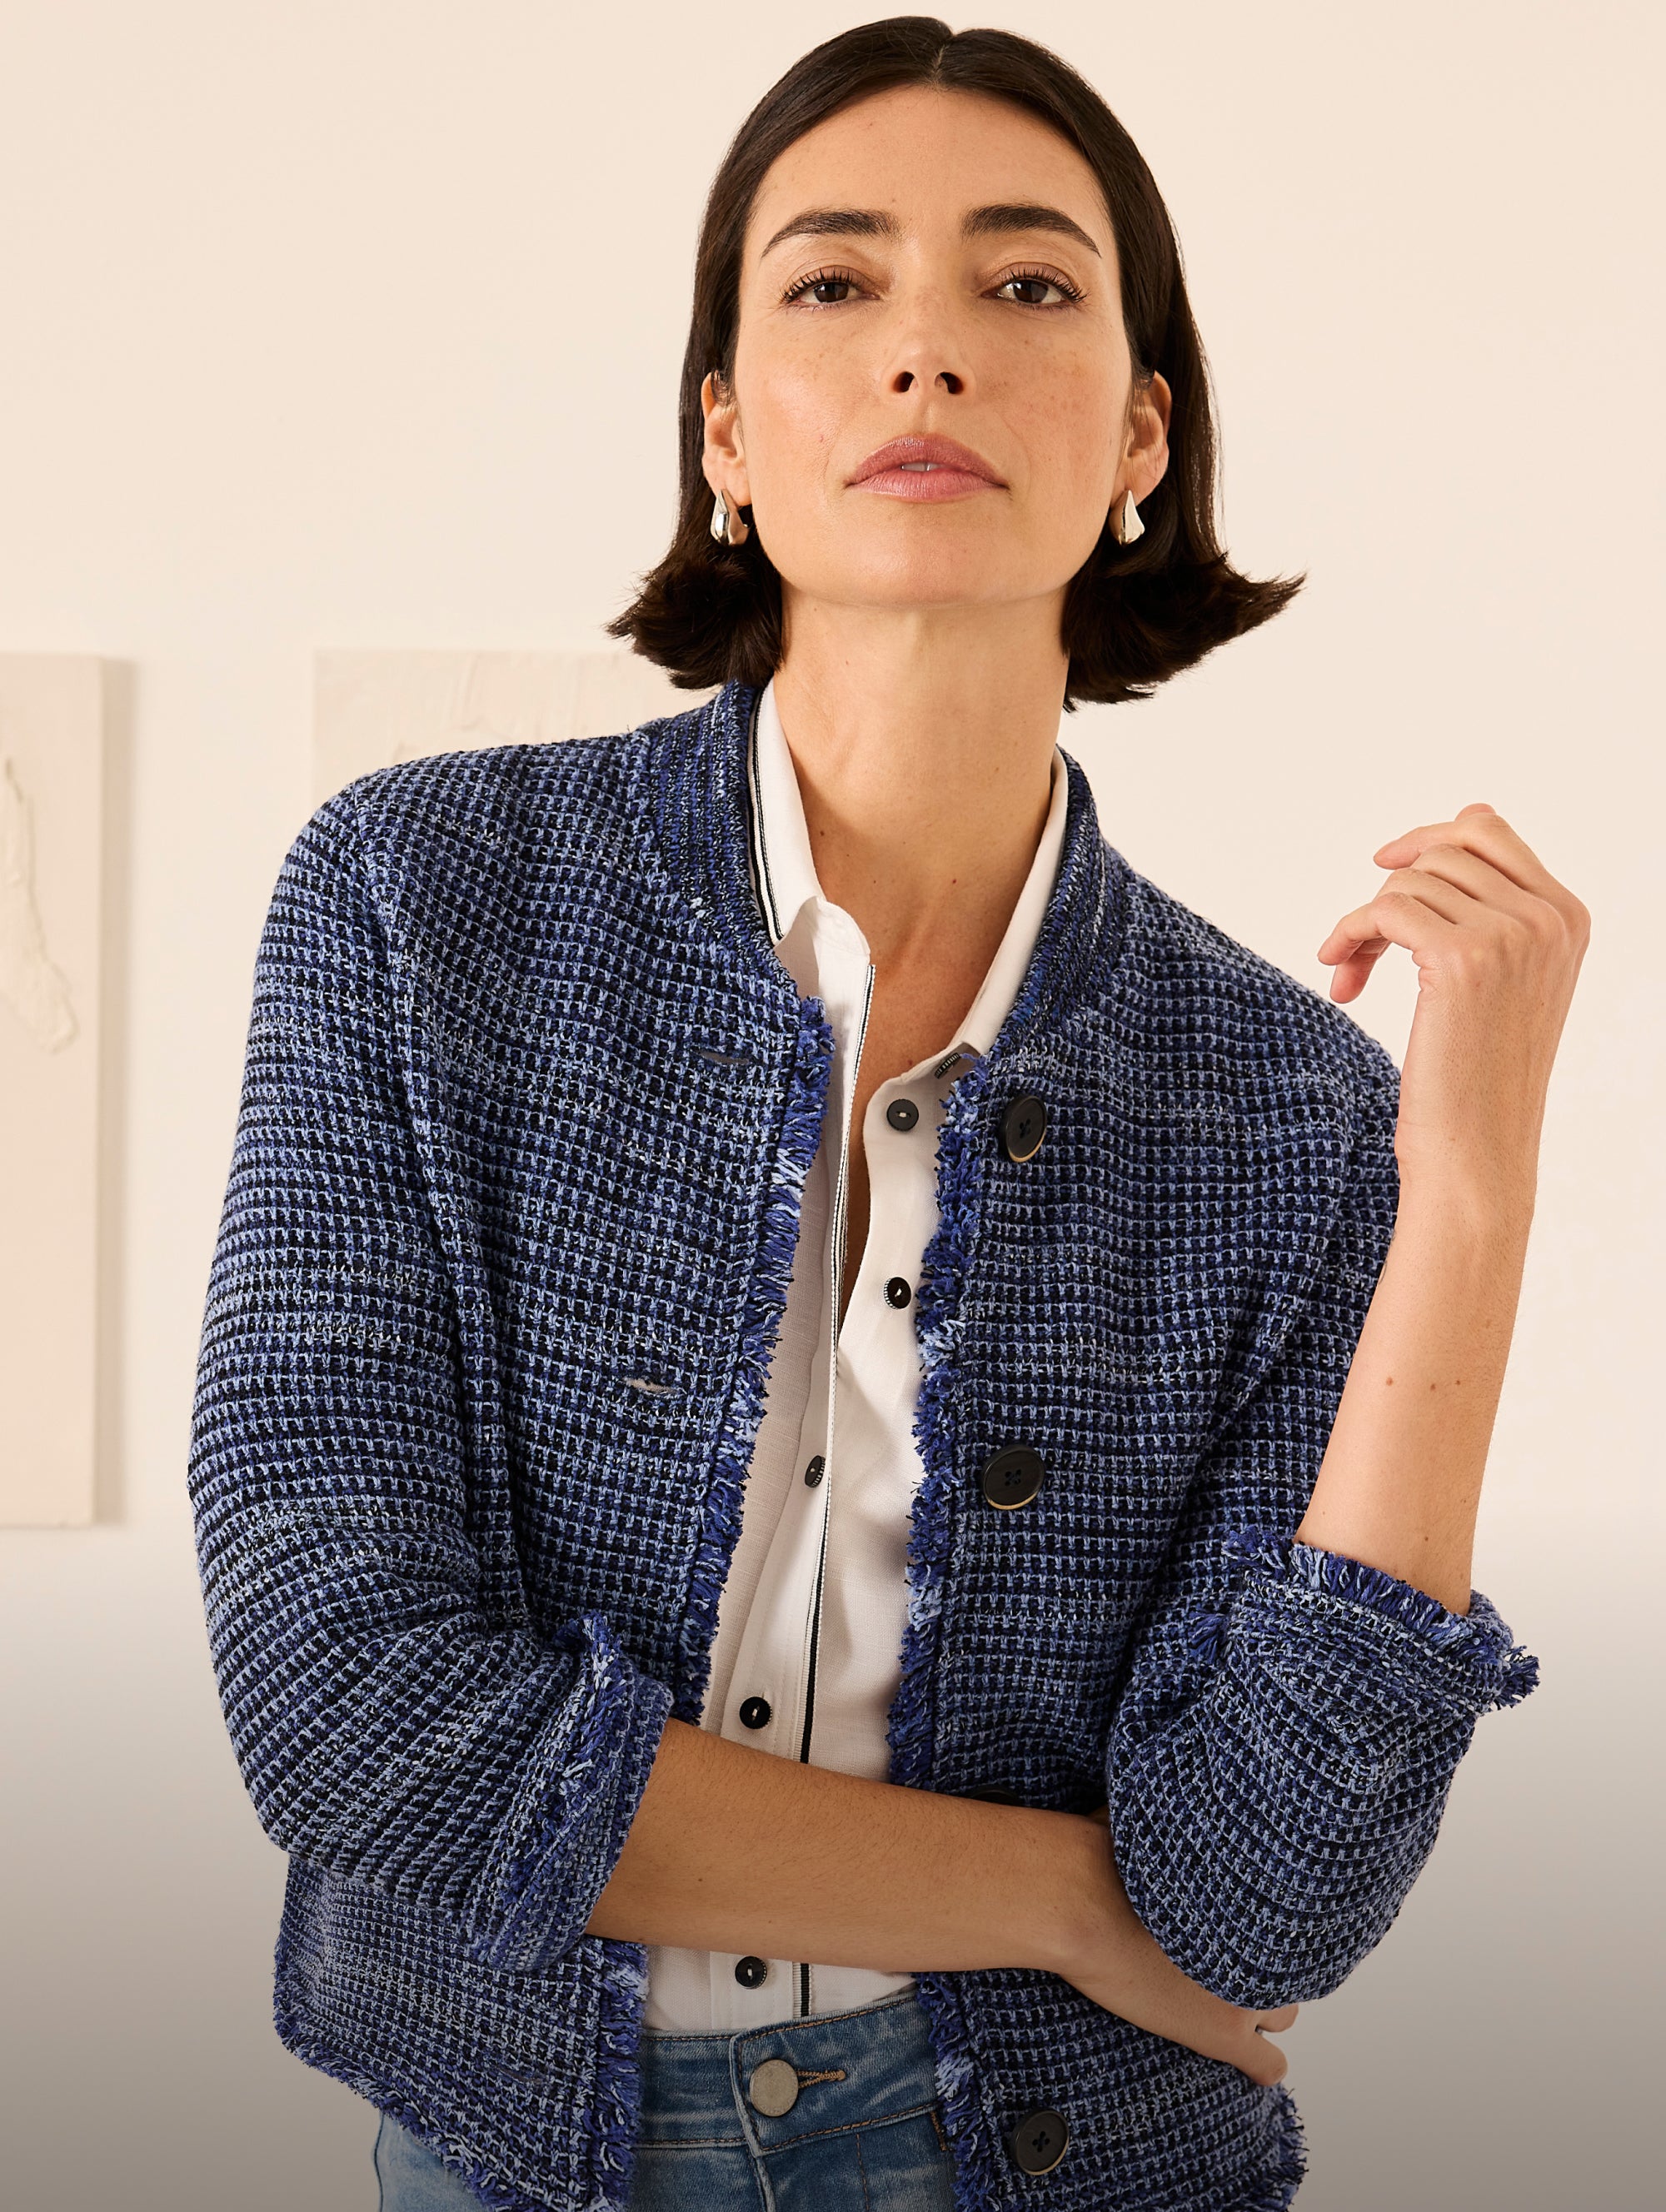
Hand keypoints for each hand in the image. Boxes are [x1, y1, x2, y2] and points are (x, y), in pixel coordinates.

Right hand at [1059, 1806, 1297, 2086]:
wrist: (1083, 1899)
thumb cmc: (1107, 1853)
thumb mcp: (1156, 1825)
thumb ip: (1185, 1825)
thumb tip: (1184, 1792)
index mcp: (1252, 1893)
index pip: (1284, 1917)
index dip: (1255, 1924)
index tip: (1234, 1923)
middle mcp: (1262, 1940)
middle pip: (1286, 1963)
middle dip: (1260, 1964)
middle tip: (1227, 1961)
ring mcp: (1246, 1991)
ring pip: (1283, 2014)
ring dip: (1257, 2008)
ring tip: (1226, 2002)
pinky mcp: (1223, 2035)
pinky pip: (1268, 2066)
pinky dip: (1257, 2064)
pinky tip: (1243, 2058)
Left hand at [1317, 805, 1588, 1200]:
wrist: (1477, 1152)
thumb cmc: (1477, 1076)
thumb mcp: (1503, 980)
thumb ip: (1492, 905)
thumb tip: (1458, 820)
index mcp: (1568, 916)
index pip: (1487, 830)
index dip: (1426, 842)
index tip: (1383, 869)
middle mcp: (1549, 917)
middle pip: (1440, 853)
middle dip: (1389, 892)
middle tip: (1360, 944)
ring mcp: (1512, 934)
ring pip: (1408, 881)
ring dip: (1364, 924)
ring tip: (1351, 973)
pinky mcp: (1463, 958)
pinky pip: (1383, 908)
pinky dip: (1349, 934)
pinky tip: (1339, 976)